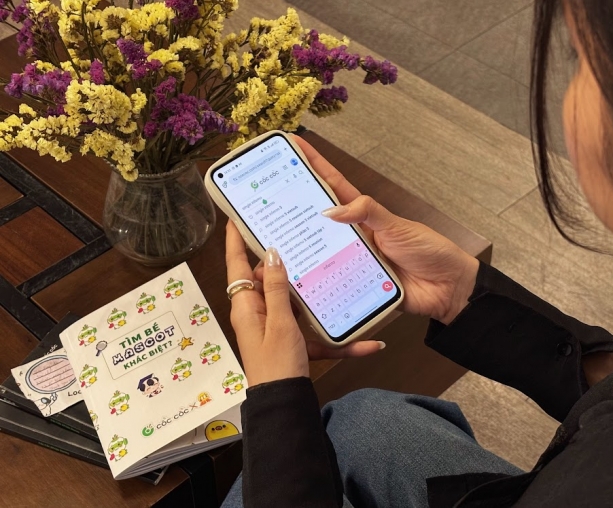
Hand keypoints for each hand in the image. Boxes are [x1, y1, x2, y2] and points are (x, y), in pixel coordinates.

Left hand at [225, 221, 384, 386]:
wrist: (284, 404)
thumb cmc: (277, 363)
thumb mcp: (279, 322)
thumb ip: (277, 288)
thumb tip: (271, 253)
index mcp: (248, 306)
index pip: (237, 265)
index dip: (235, 240)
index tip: (237, 216)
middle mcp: (260, 314)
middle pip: (269, 280)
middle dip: (285, 262)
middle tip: (300, 236)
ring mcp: (278, 329)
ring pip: (296, 303)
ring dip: (314, 295)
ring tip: (331, 269)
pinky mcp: (295, 344)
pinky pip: (316, 335)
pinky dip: (338, 340)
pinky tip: (370, 344)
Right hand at [284, 136, 479, 324]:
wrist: (447, 287)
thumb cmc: (428, 251)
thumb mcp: (397, 226)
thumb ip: (367, 213)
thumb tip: (330, 210)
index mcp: (365, 215)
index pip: (333, 186)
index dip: (314, 165)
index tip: (294, 145)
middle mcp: (355, 235)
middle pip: (318, 219)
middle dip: (294, 207)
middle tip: (266, 197)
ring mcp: (354, 259)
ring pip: (319, 251)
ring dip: (300, 248)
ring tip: (271, 239)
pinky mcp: (357, 284)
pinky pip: (331, 281)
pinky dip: (315, 281)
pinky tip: (295, 280)